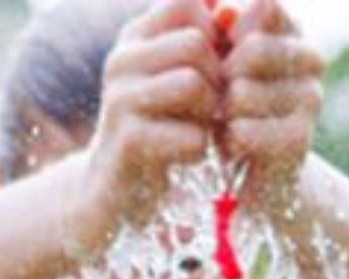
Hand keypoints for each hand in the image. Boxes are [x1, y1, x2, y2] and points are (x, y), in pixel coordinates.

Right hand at [64, 0, 221, 257]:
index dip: (215, 32)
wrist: (116, 190)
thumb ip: (205, 44)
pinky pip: (192, 135)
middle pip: (196, 43)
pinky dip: (200, 147)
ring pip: (194, 84)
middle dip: (217, 78)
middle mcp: (121, 60)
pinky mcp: (129, 141)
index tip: (215, 66)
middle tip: (210, 108)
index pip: (187, 2)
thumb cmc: (161, 128)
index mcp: (135, 37)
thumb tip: (232, 9)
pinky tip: (187, 155)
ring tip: (199, 128)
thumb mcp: (178, 78)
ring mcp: (120, 99)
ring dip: (209, 112)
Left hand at [221, 0, 324, 218]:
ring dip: (221, 112)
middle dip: (220, 76)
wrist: (250, 170)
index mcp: (290, 29)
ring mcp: (311, 98)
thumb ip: (217, 29)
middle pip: (252, 49)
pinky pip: (246, 130)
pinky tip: (232, 142)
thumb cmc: (226, 103)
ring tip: (223, 121)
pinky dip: (230, 139)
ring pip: (243, 93)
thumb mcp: (217, 58)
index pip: (265, 6)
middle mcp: (310, 58)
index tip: (217, 57)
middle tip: (214, 97)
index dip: (228, 33)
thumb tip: (222, 8)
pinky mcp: (301, 139)